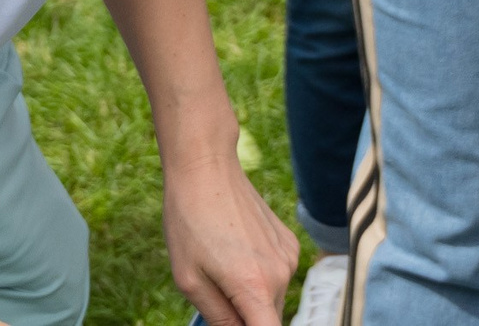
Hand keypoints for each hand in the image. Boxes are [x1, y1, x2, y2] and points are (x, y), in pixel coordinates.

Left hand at [162, 148, 296, 325]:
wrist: (207, 167)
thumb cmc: (189, 222)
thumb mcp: (189, 280)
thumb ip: (218, 318)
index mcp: (255, 287)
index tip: (234, 322)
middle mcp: (282, 274)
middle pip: (267, 319)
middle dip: (244, 318)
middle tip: (213, 293)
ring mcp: (289, 256)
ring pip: (271, 298)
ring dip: (250, 297)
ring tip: (220, 266)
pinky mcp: (289, 243)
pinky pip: (276, 275)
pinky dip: (259, 276)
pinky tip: (234, 252)